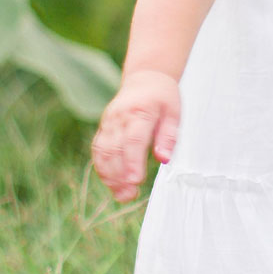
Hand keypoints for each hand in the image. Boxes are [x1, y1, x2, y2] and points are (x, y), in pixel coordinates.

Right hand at [92, 70, 180, 202]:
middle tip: (130, 194)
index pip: (133, 139)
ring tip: (123, 195)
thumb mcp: (174, 113)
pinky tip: (113, 184)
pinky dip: (103, 169)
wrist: (145, 78)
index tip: (135, 181)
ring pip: (103, 152)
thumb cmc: (163, 97)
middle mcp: (120, 117)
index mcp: (140, 111)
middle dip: (119, 174)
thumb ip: (169, 136)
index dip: (132, 161)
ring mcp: (109, 122)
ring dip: (109, 176)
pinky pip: (98, 150)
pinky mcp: (103, 128)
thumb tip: (164, 159)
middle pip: (114, 149)